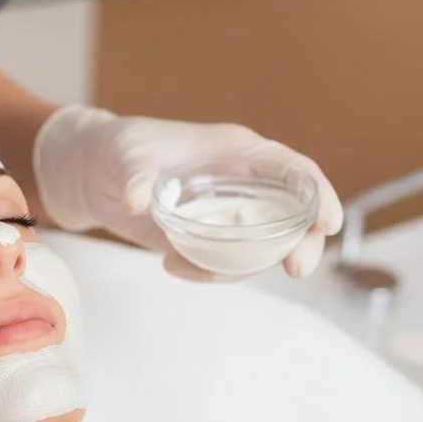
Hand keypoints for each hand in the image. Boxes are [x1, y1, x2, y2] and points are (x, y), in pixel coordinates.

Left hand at [34, 107, 342, 280]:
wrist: (92, 174)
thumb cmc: (117, 149)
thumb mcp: (126, 156)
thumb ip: (136, 175)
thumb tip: (137, 200)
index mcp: (236, 151)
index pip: (292, 169)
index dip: (319, 193)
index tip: (330, 223)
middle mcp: (241, 183)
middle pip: (292, 213)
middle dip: (303, 242)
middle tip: (295, 270)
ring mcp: (226, 215)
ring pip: (261, 247)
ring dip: (241, 269)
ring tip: (183, 266)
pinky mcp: (205, 239)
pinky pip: (224, 263)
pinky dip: (205, 272)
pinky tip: (170, 265)